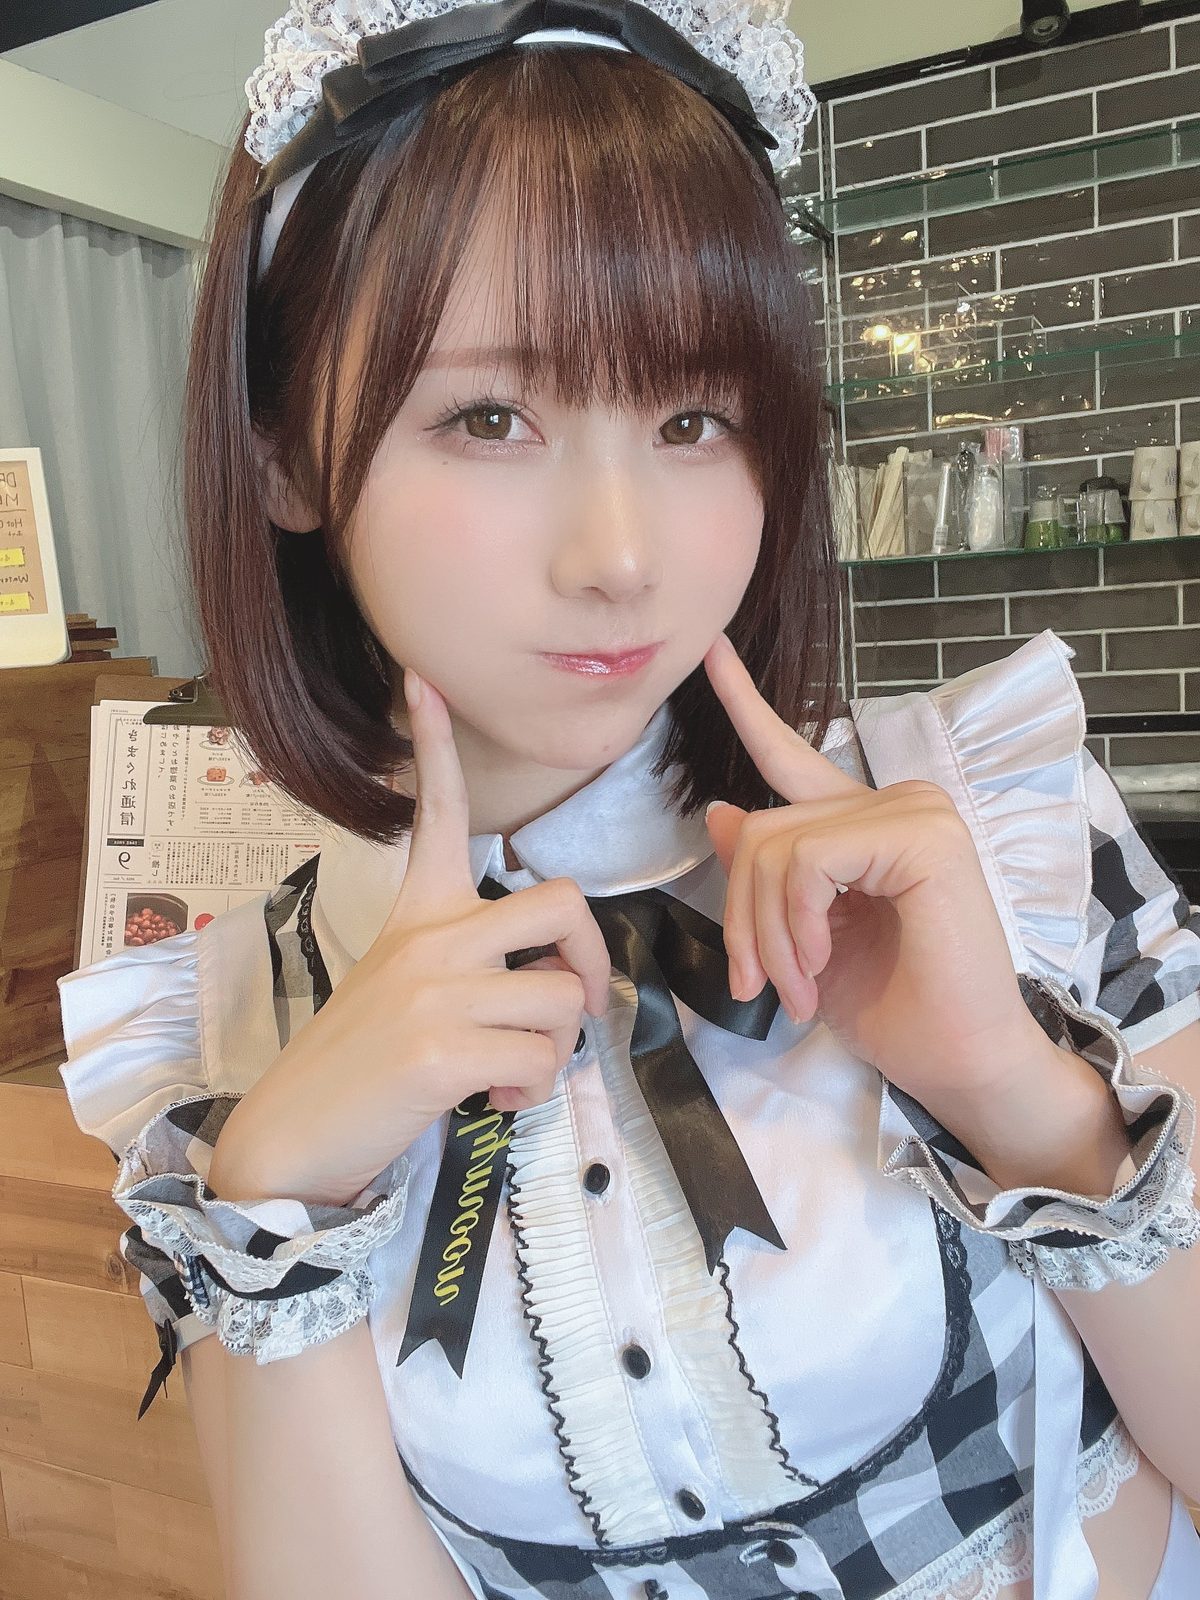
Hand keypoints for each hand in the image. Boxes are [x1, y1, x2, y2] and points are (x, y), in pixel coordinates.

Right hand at [214, 669, 612, 1206]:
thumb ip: (478, 966)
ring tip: (508, 1074)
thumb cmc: (364, 1060)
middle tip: (568, 1003)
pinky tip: (493, 1100)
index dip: (435, 747)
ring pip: (563, 998)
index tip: (423, 681)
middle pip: (560, 902)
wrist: (298, 1131)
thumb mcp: (411, 988)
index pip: (438, 814)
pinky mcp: (441, 1049)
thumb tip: (559, 986)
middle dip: (590, 959)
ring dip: (556, 1051)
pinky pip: (541, 1058)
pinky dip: (534, 1090)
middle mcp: (430, 936)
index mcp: (418, 911)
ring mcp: (434, 990)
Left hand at [701, 632, 1051, 1120]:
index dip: (746, 705)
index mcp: (866, 825)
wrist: (962, 1064)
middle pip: (759, 829)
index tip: (712, 651)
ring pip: (773, 844)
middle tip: (758, 984)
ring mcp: (914, 811)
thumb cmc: (896, 1012)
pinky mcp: (922, 835)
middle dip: (741, 918)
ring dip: (766, 934)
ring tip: (794, 989)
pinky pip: (808, 859)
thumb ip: (769, 876)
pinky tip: (820, 963)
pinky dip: (795, 922)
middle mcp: (895, 802)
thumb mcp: (805, 942)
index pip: (792, 755)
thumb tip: (722, 812)